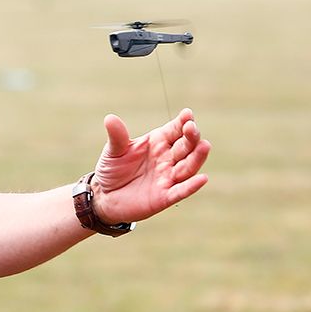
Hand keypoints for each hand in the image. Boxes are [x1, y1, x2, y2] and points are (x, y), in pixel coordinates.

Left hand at [90, 108, 209, 224]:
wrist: (106, 196)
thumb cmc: (113, 169)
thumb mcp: (113, 151)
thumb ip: (117, 136)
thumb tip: (110, 118)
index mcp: (158, 142)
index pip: (174, 130)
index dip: (182, 122)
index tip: (188, 114)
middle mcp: (167, 158)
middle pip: (185, 146)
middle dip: (191, 137)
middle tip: (192, 128)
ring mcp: (168, 177)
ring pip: (187, 167)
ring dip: (196, 157)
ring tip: (205, 146)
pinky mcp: (165, 197)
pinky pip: (181, 190)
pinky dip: (191, 186)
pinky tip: (202, 178)